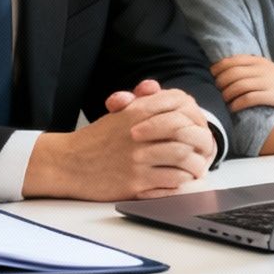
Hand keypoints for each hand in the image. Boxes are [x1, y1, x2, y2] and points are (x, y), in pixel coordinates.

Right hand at [27, 84, 215, 200]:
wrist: (67, 164)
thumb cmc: (95, 140)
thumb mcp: (117, 115)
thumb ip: (140, 103)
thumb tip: (157, 90)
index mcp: (135, 113)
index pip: (177, 107)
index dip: (194, 117)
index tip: (199, 126)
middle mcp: (138, 135)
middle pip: (185, 133)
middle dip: (201, 142)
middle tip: (206, 150)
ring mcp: (137, 160)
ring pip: (182, 159)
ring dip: (196, 165)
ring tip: (198, 168)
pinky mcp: (134, 184)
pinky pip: (170, 182)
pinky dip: (182, 183)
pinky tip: (183, 182)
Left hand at [212, 56, 273, 112]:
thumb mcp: (266, 68)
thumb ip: (250, 67)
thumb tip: (227, 71)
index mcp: (258, 61)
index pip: (232, 61)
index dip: (219, 68)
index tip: (212, 75)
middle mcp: (261, 70)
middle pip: (232, 74)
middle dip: (220, 82)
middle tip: (216, 90)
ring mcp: (266, 82)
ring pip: (238, 86)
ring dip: (227, 94)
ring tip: (223, 101)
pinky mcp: (271, 95)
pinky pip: (248, 99)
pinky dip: (237, 104)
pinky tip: (233, 108)